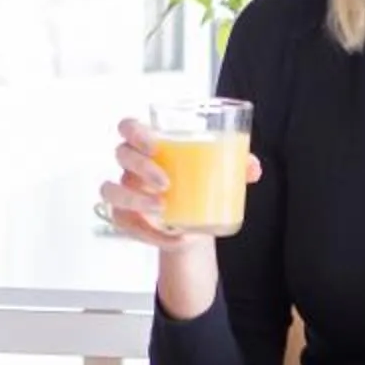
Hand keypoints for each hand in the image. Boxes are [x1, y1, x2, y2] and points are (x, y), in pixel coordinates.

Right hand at [99, 118, 260, 319]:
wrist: (193, 223)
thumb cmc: (200, 187)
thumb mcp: (220, 174)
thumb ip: (237, 167)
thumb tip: (253, 167)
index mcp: (150, 145)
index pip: (128, 127)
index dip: (135, 132)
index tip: (156, 146)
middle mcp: (132, 166)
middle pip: (122, 154)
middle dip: (142, 167)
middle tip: (166, 182)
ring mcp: (125, 192)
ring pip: (111, 190)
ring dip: (134, 198)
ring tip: (162, 207)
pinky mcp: (125, 218)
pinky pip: (124, 223)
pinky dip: (147, 232)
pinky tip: (171, 236)